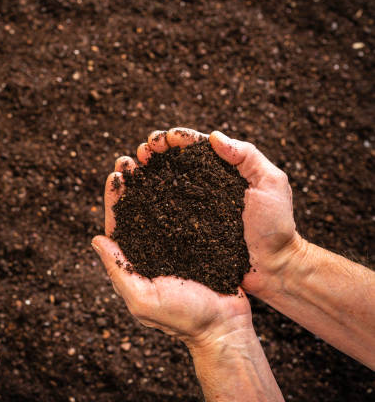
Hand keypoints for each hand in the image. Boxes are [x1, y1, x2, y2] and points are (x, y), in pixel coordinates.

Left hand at [92, 129, 253, 348]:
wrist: (224, 327)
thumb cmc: (183, 319)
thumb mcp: (143, 299)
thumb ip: (118, 270)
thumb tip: (95, 239)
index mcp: (134, 261)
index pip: (118, 224)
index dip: (115, 199)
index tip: (115, 174)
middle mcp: (152, 249)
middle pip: (137, 210)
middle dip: (132, 184)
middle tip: (131, 159)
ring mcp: (175, 244)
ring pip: (161, 205)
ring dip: (154, 182)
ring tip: (152, 158)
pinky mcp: (199, 241)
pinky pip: (187, 211)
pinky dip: (181, 191)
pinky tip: (183, 172)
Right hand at [134, 128, 300, 299]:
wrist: (273, 268)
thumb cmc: (276, 227)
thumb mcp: (271, 183)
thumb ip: (247, 156)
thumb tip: (214, 137)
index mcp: (221, 172)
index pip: (194, 148)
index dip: (176, 139)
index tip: (164, 139)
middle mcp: (202, 188)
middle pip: (172, 162)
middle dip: (153, 151)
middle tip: (143, 151)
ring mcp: (190, 210)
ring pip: (160, 184)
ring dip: (142, 171)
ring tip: (129, 166)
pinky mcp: (182, 232)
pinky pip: (158, 214)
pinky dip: (142, 200)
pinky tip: (130, 194)